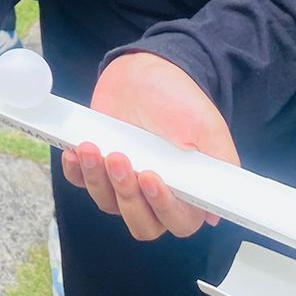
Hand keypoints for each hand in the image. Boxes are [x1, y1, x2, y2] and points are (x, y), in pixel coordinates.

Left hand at [59, 52, 237, 241]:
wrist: (145, 72)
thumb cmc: (179, 99)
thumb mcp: (207, 127)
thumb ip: (219, 165)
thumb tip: (215, 215)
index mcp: (186, 192)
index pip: (178, 222)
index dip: (164, 208)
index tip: (150, 178)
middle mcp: (154, 195)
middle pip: (141, 223)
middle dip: (127, 195)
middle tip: (119, 159)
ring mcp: (123, 182)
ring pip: (108, 204)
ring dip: (98, 180)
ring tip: (93, 148)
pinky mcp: (96, 167)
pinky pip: (80, 182)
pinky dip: (76, 172)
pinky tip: (77, 151)